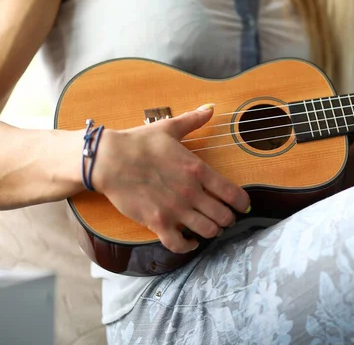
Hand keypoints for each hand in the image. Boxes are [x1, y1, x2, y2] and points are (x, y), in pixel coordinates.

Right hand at [92, 104, 250, 252]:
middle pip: (223, 216)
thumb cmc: (139, 143)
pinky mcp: (157, 222)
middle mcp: (191, 192)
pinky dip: (188, 246)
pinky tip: (191, 242)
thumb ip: (193, 120)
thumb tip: (209, 108)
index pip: (232, 193)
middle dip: (228, 219)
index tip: (243, 206)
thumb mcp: (169, 127)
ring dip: (212, 232)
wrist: (108, 160)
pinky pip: (179, 244)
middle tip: (226, 218)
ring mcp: (175, 209)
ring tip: (210, 228)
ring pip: (207, 231)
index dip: (241, 203)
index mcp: (197, 169)